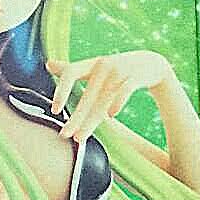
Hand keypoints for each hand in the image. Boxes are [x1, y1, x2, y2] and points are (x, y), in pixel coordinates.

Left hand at [46, 53, 171, 140]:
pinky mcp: (136, 76)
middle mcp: (104, 65)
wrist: (151, 63)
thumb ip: (73, 69)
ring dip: (91, 120)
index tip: (54, 110)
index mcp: (91, 64)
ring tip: (81, 137)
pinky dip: (118, 101)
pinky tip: (110, 116)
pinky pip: (125, 90)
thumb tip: (48, 64)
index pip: (71, 72)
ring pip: (103, 99)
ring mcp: (120, 70)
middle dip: (75, 117)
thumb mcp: (95, 66)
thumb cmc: (117, 68)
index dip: (61, 90)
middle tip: (65, 135)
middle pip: (87, 95)